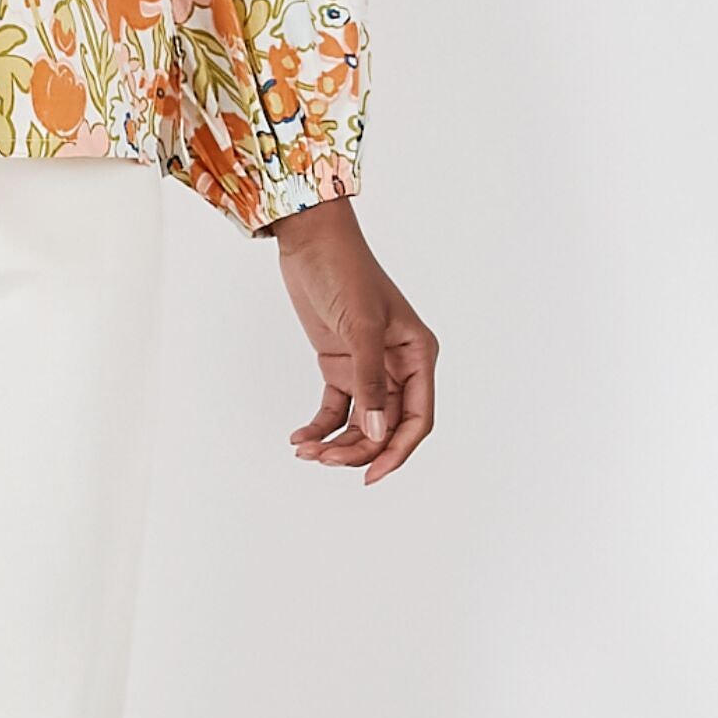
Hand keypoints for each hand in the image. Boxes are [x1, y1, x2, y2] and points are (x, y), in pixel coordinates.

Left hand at [272, 203, 436, 481]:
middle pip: (386, 427)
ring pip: (361, 423)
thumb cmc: (344, 272)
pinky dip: (320, 427)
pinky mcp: (340, 365)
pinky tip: (299, 438)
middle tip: (323, 460)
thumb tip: (377, 434)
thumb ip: (370, 381)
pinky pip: (336, 408)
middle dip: (358, 450)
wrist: (309, 242)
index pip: (417, 419)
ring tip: (306, 451)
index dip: (397, 451)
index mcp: (418, 355)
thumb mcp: (361, 327)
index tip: (371, 475)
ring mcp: (368, 367)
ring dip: (336, 442)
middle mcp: (398, 365)